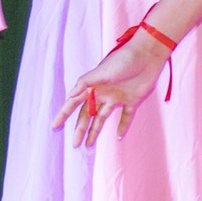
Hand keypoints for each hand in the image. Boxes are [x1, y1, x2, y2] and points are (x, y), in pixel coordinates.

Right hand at [51, 36, 167, 147]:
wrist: (147, 56)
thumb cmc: (122, 61)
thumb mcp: (101, 71)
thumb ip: (85, 82)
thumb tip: (69, 95)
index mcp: (93, 86)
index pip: (75, 103)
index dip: (64, 114)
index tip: (54, 126)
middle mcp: (103, 93)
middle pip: (88, 115)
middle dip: (80, 129)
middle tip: (74, 144)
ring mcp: (118, 98)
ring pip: (102, 118)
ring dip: (95, 131)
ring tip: (88, 145)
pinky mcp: (133, 100)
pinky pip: (126, 117)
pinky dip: (123, 126)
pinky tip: (118, 136)